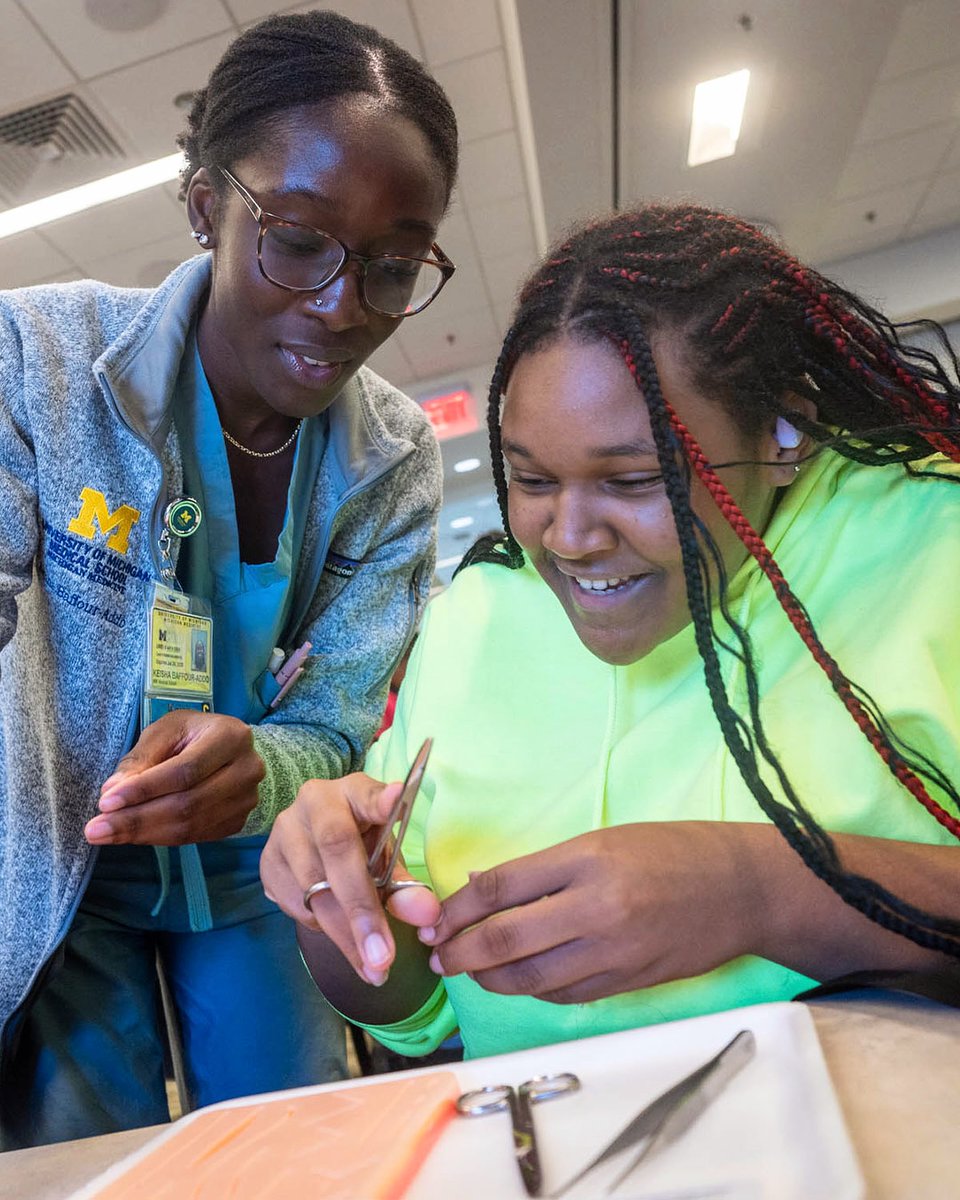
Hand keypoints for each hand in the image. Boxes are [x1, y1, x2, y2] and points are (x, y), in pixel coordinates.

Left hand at [84, 711, 264, 845]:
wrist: (230, 749)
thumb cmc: (193, 734)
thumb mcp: (165, 731)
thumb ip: (140, 759)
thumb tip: (112, 792)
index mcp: (231, 737)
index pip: (184, 771)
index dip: (144, 789)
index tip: (105, 803)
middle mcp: (247, 770)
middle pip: (187, 804)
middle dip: (136, 820)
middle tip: (95, 830)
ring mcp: (247, 799)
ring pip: (190, 826)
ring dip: (143, 834)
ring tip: (106, 835)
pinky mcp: (239, 821)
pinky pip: (195, 837)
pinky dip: (160, 838)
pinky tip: (134, 834)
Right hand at [260, 773, 439, 985]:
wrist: (312, 840)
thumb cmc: (360, 842)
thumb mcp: (386, 856)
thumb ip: (404, 886)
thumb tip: (427, 917)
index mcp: (353, 791)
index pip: (366, 792)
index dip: (380, 799)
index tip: (396, 799)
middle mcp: (313, 802)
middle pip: (336, 851)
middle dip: (360, 910)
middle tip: (382, 958)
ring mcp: (283, 831)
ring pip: (312, 887)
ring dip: (342, 934)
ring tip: (370, 966)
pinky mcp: (266, 861)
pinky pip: (293, 904)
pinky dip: (319, 926)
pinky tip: (337, 930)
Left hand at [422, 823, 764, 1003]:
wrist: (741, 888)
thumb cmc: (672, 851)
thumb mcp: (603, 839)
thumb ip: (544, 868)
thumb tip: (484, 886)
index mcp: (587, 860)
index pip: (503, 886)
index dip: (459, 906)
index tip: (439, 916)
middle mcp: (597, 908)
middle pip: (507, 939)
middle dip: (462, 950)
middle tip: (439, 955)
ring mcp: (613, 951)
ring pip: (530, 977)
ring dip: (490, 978)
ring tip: (469, 970)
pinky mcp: (627, 982)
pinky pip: (564, 993)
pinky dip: (532, 989)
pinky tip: (517, 980)